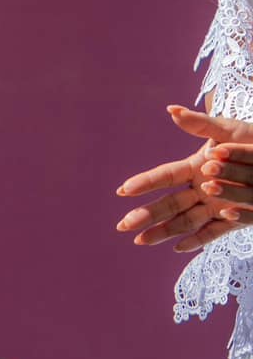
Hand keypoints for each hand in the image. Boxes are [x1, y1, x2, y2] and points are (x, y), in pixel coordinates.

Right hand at [116, 105, 252, 250]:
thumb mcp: (229, 131)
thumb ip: (200, 124)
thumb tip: (172, 110)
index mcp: (196, 168)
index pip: (165, 177)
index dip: (145, 183)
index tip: (124, 190)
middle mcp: (202, 190)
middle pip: (169, 204)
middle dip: (145, 215)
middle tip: (123, 225)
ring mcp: (216, 206)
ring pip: (185, 222)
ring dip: (163, 232)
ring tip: (140, 241)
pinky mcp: (234, 220)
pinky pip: (214, 233)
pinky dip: (198, 240)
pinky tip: (179, 248)